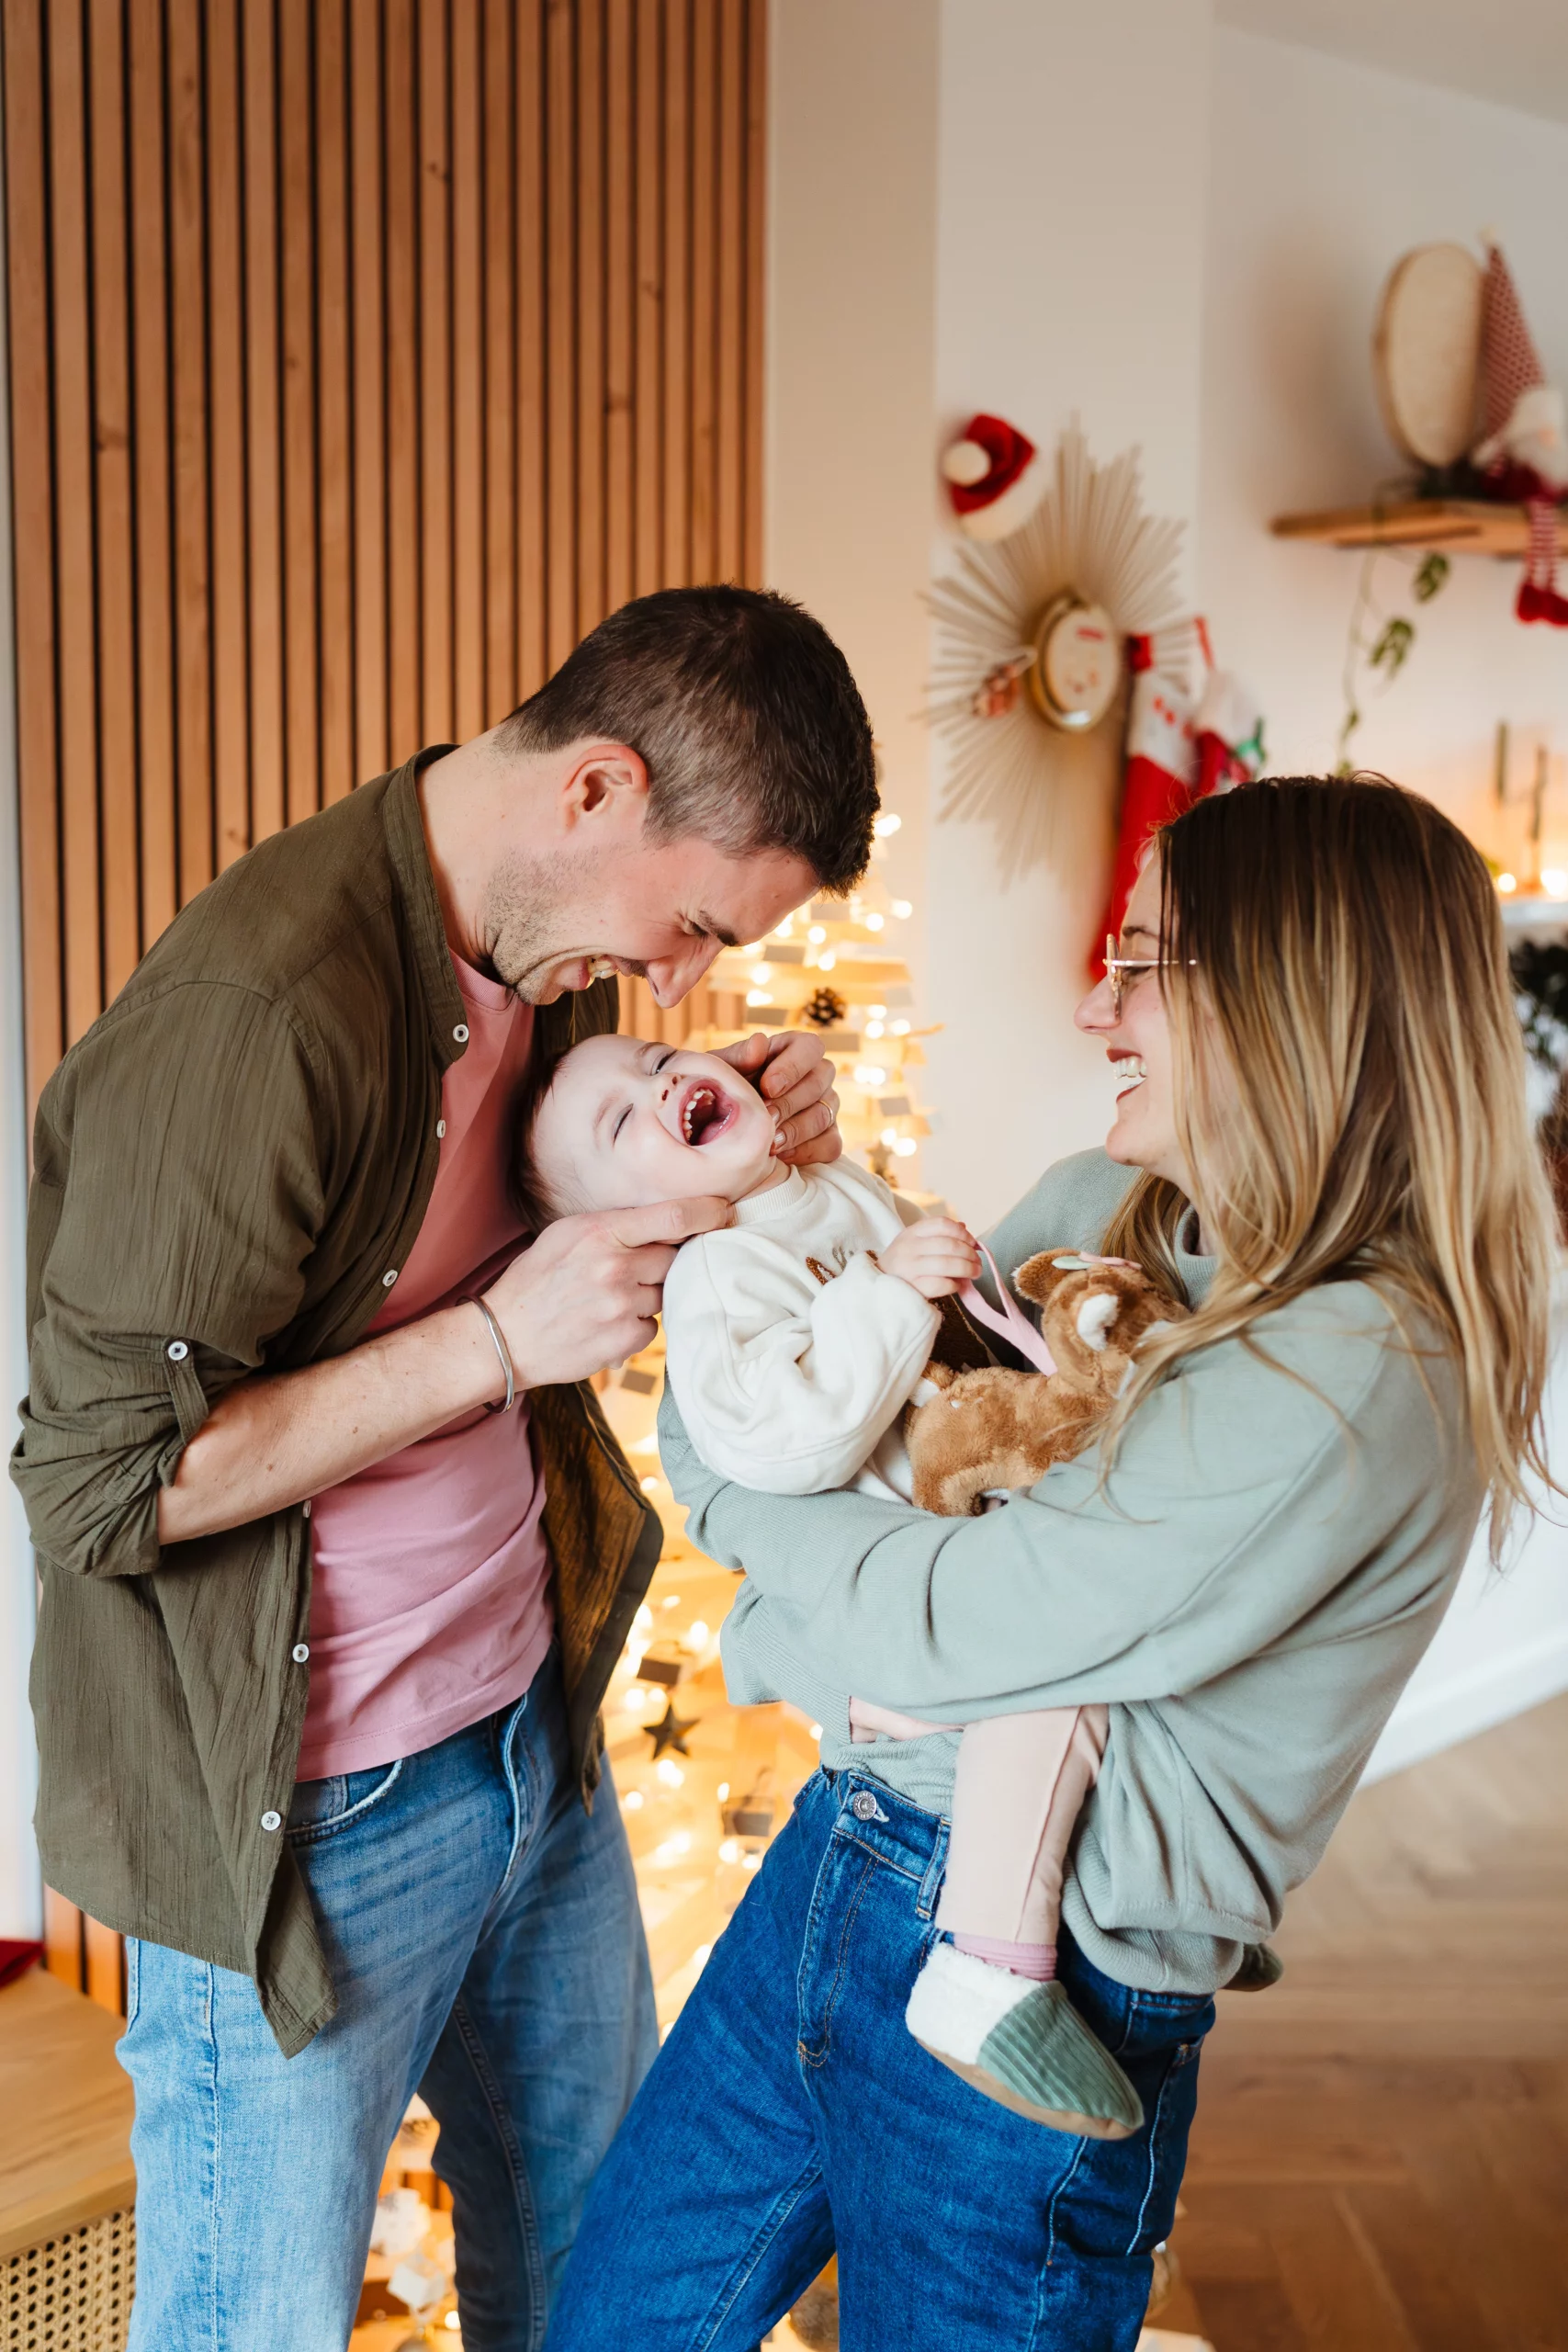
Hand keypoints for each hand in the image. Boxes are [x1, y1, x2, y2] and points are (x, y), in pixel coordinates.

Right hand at [483, 1196, 731, 1388]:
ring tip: (608, 1300)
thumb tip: (667, 1221)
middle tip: (635, 1270)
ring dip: (647, 1296)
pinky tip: (605, 1324)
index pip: (673, 1218)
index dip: (708, 1213)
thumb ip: (614, 1225)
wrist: (504, 1336)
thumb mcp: (566, 1235)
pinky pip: (653, 1327)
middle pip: (675, 1258)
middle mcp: (615, 1266)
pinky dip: (636, 1326)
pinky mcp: (624, 1339)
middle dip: (664, 1263)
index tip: (725, 1212)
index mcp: (601, 1231)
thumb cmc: (536, 1280)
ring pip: (665, 1294)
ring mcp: (621, 1305)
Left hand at [715, 1030, 840, 1166]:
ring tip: (768, 1143)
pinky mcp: (827, 1137)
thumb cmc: (725, 1090)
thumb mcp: (722, 1070)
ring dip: (795, 1131)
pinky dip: (805, 1152)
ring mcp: (825, 1106)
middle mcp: (816, 1075)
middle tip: (765, 1119)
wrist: (720, 1128)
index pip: (810, 1047)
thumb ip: (739, 1056)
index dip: (793, 1067)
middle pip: (819, 1083)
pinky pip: (831, 1145)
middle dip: (789, 1104)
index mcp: (793, 1049)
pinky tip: (780, 1155)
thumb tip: (759, 1043)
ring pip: (824, 1116)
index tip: (767, 1087)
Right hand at [877, 1218, 980, 1300]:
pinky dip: (954, 1285)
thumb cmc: (902, 1264)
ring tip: (975, 1273)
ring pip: (947, 1264)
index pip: (942, 1224)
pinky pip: (940, 1285)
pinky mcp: (912, 1288)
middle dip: (970, 1254)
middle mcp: (909, 1247)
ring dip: (968, 1269)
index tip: (972, 1242)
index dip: (962, 1233)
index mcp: (911, 1232)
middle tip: (978, 1262)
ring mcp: (909, 1268)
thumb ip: (938, 1235)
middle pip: (949, 1245)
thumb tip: (965, 1228)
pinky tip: (957, 1285)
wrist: (875, 1287)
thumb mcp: (914, 1243)